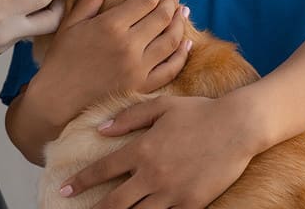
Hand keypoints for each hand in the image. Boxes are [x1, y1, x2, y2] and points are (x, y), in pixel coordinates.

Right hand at [27, 0, 191, 128]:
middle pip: (162, 17)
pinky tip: (186, 43)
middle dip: (171, 2)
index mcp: (111, 26)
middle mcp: (128, 46)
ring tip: (182, 12)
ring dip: (180, 23)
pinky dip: (182, 54)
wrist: (58, 98)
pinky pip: (171, 68)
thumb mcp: (72, 22)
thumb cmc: (62, 58)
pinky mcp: (142, 86)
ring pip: (171, 41)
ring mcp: (138, 68)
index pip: (145, 1)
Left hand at [60, 95, 260, 208]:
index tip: (65, 188)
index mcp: (142, 149)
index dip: (81, 181)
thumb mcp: (160, 106)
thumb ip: (129, 117)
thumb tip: (101, 129)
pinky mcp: (192, 203)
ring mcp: (173, 192)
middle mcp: (153, 174)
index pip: (102, 170)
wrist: (238, 126)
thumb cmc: (199, 112)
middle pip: (115, 203)